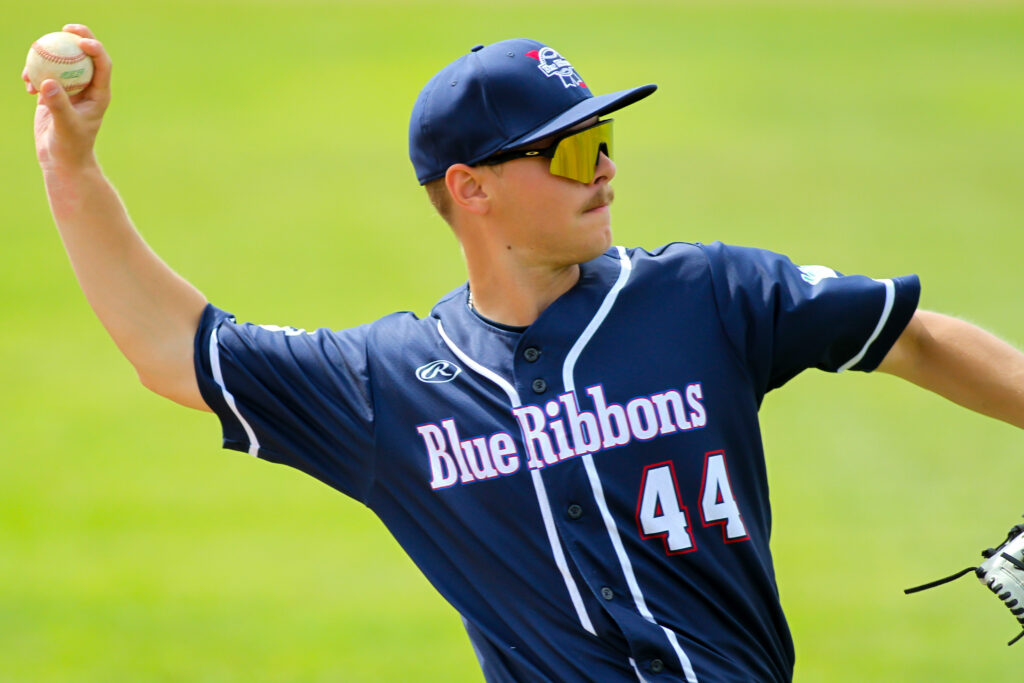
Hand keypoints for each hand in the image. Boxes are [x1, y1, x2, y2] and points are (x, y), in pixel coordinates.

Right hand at [24, 24, 111, 170]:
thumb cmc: (71, 146)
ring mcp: (71, 89)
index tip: (80, 40)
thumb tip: (48, 82)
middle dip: (77, 37)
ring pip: (62, 63)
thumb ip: (58, 105)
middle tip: (63, 28)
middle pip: (85, 56)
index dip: (95, 47)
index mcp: (99, 93)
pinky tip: (26, 84)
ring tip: (32, 69)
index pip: (102, 64)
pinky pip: (45, 74)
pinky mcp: (55, 94)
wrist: (62, 160)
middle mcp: (87, 88)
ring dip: (47, 58)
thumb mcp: (65, 126)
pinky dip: (35, 75)